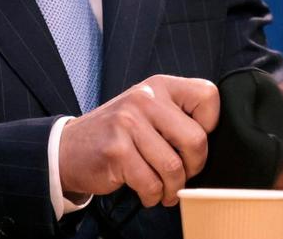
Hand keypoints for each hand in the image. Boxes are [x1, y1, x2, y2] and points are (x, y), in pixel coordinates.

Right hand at [59, 75, 219, 207]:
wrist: (68, 149)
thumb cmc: (117, 134)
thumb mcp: (146, 111)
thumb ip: (176, 117)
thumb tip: (213, 143)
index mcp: (159, 85)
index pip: (208, 95)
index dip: (209, 124)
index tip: (190, 141)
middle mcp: (144, 98)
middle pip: (196, 140)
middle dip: (194, 167)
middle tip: (181, 174)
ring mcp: (128, 123)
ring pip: (174, 167)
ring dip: (172, 188)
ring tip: (164, 190)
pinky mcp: (116, 150)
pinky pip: (151, 183)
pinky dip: (153, 196)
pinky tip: (146, 193)